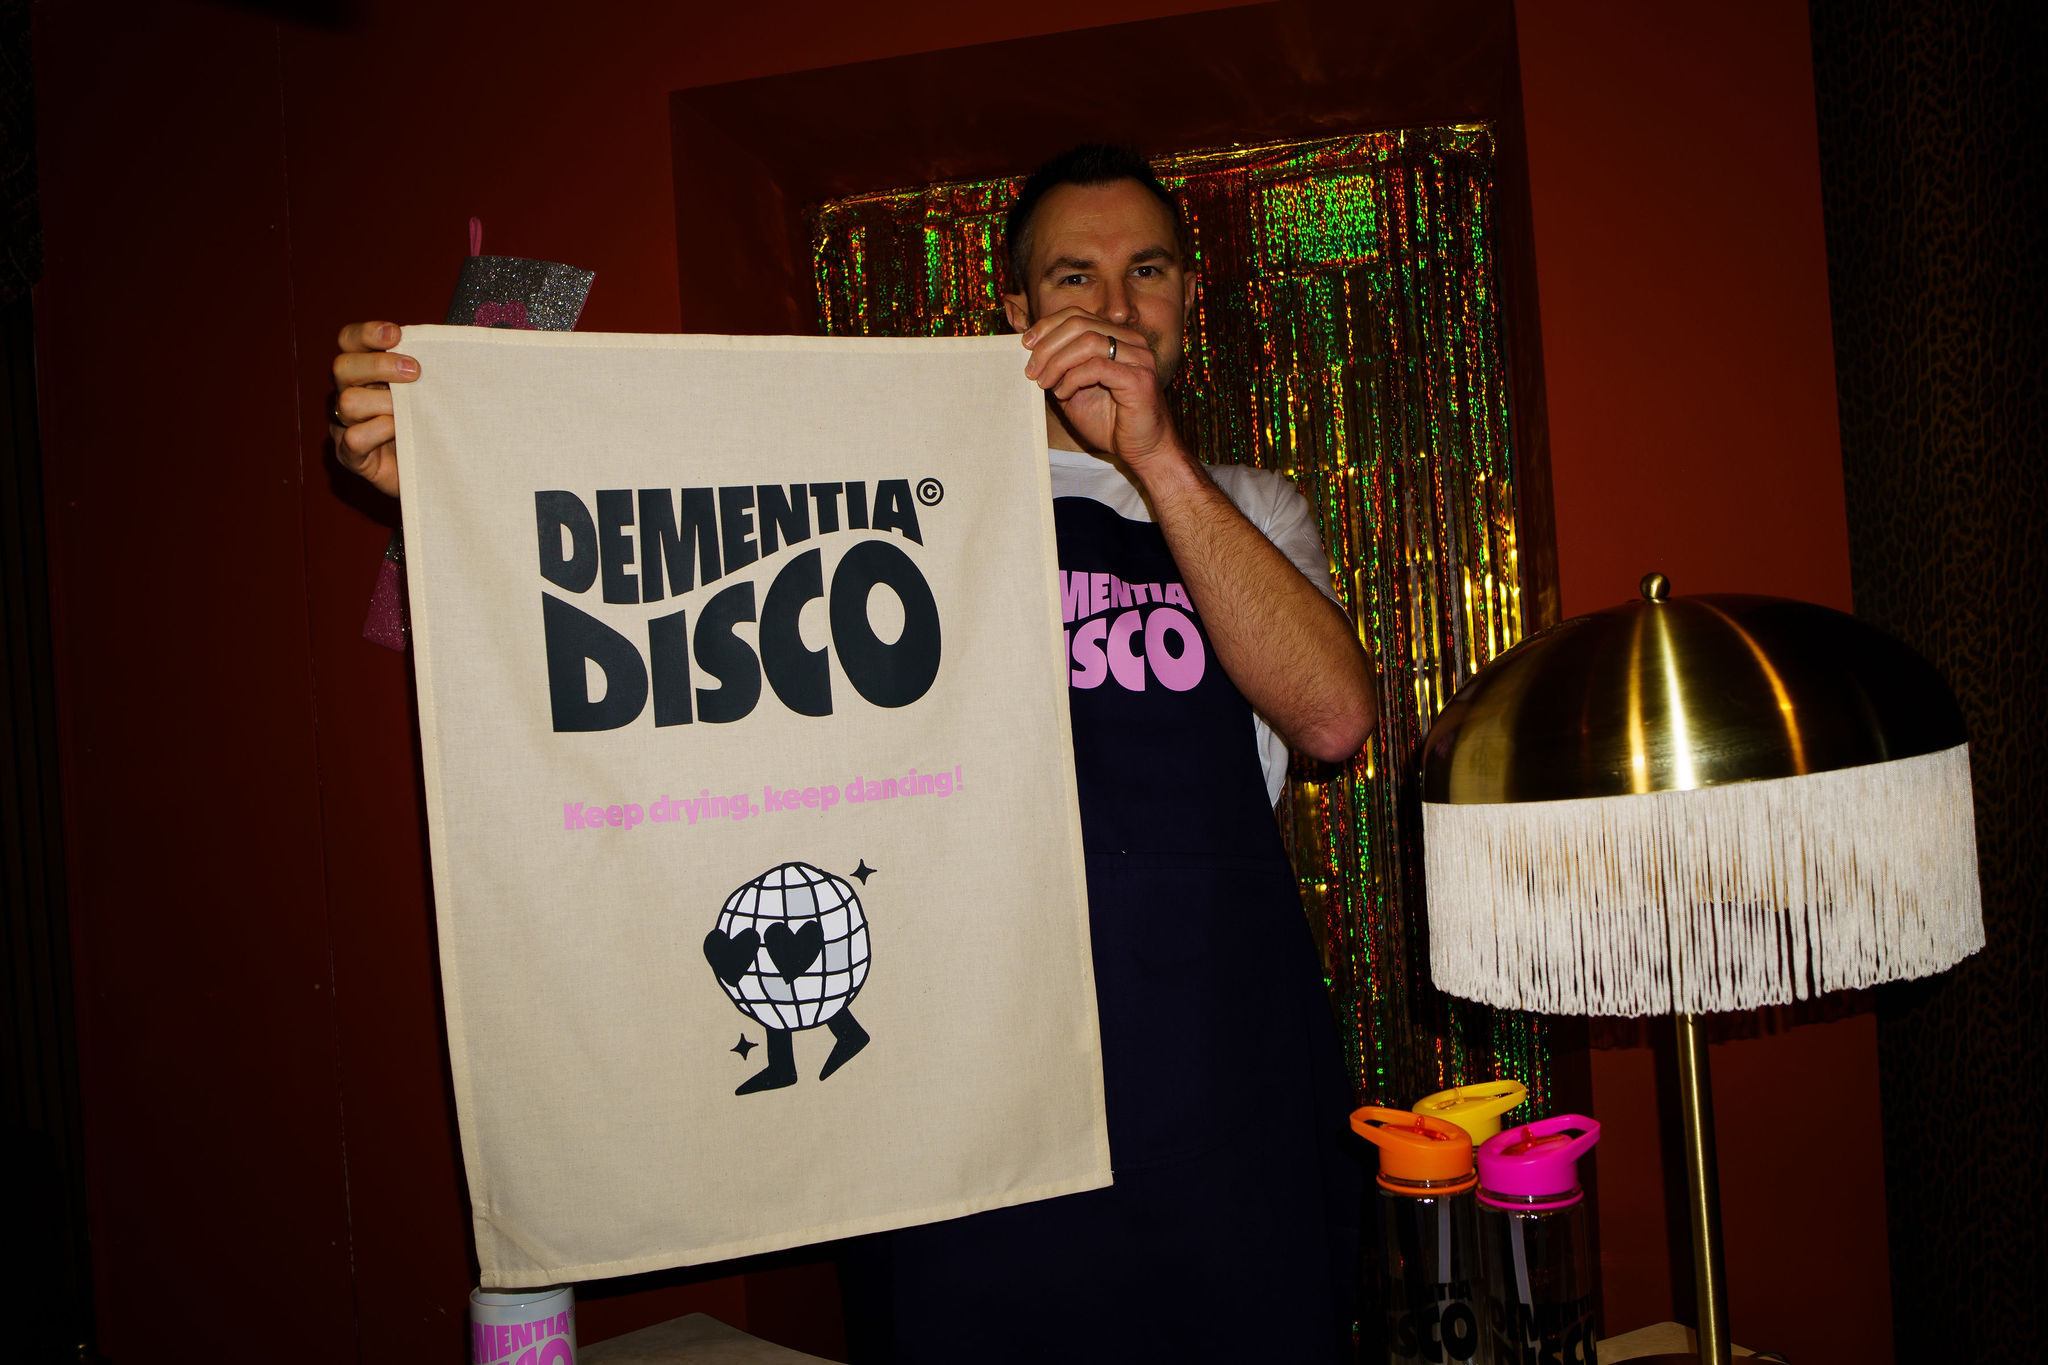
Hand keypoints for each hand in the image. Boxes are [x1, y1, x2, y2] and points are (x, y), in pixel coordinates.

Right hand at [330, 321, 417, 497]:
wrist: (433, 475)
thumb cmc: (430, 428)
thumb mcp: (429, 394)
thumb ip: (426, 371)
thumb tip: (449, 347)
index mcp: (364, 373)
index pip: (349, 341)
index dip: (366, 333)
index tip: (395, 334)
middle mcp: (348, 394)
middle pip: (343, 366)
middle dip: (380, 365)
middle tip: (415, 372)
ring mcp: (345, 425)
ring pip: (348, 401)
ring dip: (384, 402)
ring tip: (410, 412)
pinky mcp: (351, 456)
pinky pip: (354, 437)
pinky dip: (378, 431)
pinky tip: (399, 432)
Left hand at [1020, 307, 1179, 466]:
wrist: (1142, 449)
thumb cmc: (1110, 421)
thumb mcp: (1073, 389)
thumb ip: (1058, 367)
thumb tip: (1029, 348)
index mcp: (1117, 337)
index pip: (1077, 315)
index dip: (1048, 326)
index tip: (1025, 344)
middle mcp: (1131, 341)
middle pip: (1079, 324)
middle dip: (1047, 345)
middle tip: (1030, 370)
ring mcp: (1138, 357)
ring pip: (1087, 341)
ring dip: (1057, 362)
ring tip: (1045, 383)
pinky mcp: (1139, 378)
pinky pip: (1097, 367)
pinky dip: (1073, 378)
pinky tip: (1063, 393)